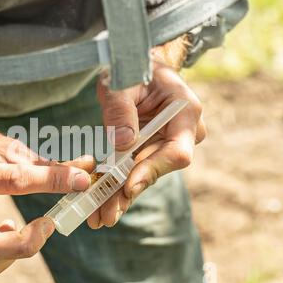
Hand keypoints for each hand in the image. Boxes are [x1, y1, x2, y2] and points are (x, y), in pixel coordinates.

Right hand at [0, 108, 93, 278]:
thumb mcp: (4, 146)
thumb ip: (43, 164)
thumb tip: (86, 168)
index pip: (12, 181)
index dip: (53, 181)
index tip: (81, 180)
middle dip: (21, 245)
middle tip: (47, 225)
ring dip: (9, 256)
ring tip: (25, 230)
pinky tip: (7, 233)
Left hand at [91, 62, 205, 227]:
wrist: (136, 66)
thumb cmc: (132, 66)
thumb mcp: (122, 81)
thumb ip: (122, 110)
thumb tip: (125, 144)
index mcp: (185, 110)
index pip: (177, 150)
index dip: (153, 170)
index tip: (128, 186)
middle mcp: (182, 132)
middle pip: (157, 169)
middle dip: (129, 191)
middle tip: (105, 214)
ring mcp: (167, 143)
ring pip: (144, 175)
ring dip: (120, 196)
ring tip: (97, 216)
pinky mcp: (150, 150)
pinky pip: (134, 171)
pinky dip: (117, 187)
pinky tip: (100, 205)